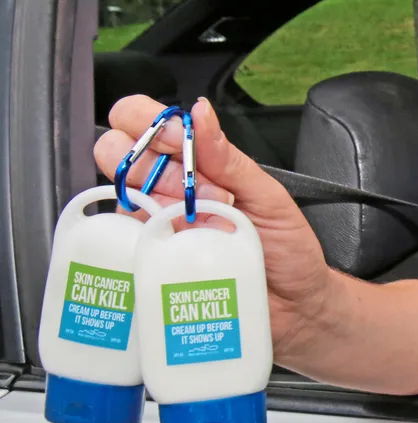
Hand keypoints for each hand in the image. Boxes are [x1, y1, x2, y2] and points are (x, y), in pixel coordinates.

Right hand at [92, 94, 333, 359]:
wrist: (296, 311)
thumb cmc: (288, 251)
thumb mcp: (269, 197)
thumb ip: (231, 159)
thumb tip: (200, 112)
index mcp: (198, 168)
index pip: (146, 125)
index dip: (147, 121)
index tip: (172, 135)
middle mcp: (169, 195)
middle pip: (116, 155)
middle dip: (138, 157)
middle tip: (187, 183)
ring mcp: (158, 231)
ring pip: (117, 198)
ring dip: (150, 200)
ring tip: (199, 219)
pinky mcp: (151, 268)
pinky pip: (123, 250)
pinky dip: (141, 242)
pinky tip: (176, 247)